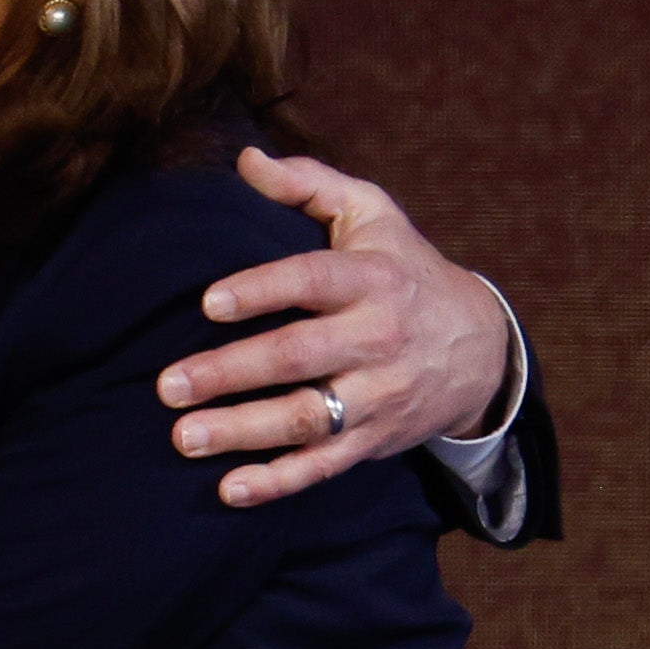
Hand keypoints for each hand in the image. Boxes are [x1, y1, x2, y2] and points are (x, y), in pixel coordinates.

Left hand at [151, 148, 519, 506]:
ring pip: (306, 419)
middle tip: (168, 385)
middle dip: (230, 372)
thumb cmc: (405, 270)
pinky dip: (278, 482)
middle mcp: (377, 338)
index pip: (310, 281)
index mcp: (371, 278)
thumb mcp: (373, 214)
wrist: (481, 349)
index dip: (260, 291)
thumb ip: (309, 183)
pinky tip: (229, 489)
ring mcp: (377, 395)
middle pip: (298, 357)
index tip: (207, 303)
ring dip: (242, 432)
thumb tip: (244, 159)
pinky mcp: (374, 440)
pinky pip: (323, 466)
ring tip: (183, 437)